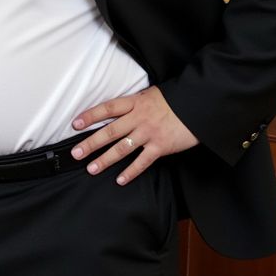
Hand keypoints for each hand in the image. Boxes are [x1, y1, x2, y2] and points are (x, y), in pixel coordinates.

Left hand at [70, 85, 198, 185]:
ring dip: (105, 160)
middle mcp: (139, 118)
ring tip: (91, 168)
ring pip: (122, 148)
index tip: (75, 124)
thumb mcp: (151, 95)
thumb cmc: (176, 99)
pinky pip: (142, 161)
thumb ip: (134, 104)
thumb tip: (118, 110)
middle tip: (75, 154)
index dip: (90, 116)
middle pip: (110, 131)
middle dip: (90, 143)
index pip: (107, 109)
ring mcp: (149, 133)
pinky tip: (120, 180)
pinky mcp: (161, 146)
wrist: (200, 104)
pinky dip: (131, 172)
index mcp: (135, 103)